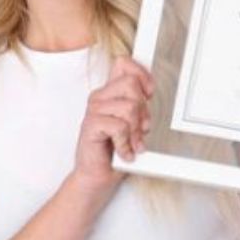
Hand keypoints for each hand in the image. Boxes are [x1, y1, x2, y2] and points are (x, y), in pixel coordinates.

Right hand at [72, 56, 152, 189]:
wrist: (97, 175)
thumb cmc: (115, 150)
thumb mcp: (133, 123)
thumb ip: (138, 105)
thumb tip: (149, 92)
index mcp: (109, 93)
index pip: (123, 63)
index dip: (141, 74)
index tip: (149, 94)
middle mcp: (99, 97)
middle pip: (131, 84)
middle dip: (143, 109)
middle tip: (140, 129)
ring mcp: (93, 110)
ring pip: (129, 106)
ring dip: (136, 130)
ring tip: (132, 143)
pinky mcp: (91, 125)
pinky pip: (119, 126)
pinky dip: (126, 143)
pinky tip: (123, 151)